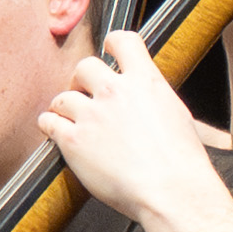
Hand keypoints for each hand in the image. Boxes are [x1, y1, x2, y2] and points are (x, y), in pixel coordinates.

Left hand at [33, 31, 230, 231]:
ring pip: (63, 96)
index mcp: (145, 80)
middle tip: (86, 95)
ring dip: (65, 107)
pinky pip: (49, 122)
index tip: (108, 51)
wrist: (171, 191)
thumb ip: (156, 98)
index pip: (122, 40)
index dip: (112, 43)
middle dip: (83, 80)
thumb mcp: (178, 115)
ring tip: (70, 119)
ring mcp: (92, 115)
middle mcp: (116, 91)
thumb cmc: (182, 163)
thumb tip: (151, 98)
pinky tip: (54, 131)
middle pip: (85, 66)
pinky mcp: (73, 140)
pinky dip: (50, 125)